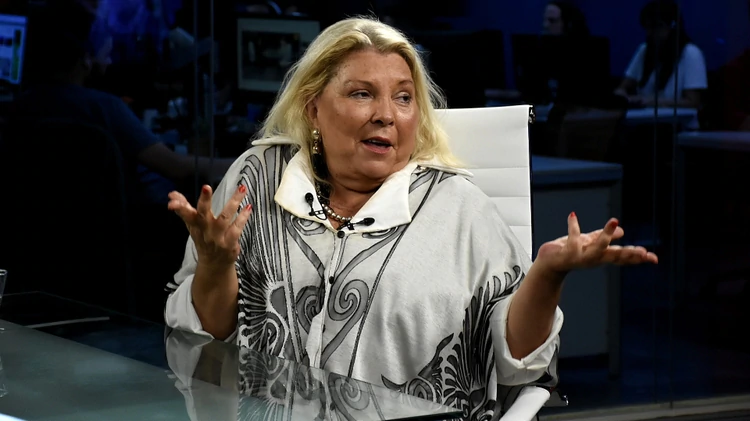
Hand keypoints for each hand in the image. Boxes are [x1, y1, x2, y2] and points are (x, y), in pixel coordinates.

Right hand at [168, 184, 251, 267]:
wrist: (214, 265)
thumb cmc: (203, 239)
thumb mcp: (192, 226)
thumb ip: (184, 209)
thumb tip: (172, 194)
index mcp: (195, 226)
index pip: (186, 215)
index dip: (180, 207)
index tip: (173, 200)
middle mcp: (205, 231)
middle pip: (203, 215)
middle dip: (204, 201)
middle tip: (206, 187)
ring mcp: (218, 238)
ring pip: (225, 217)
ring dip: (233, 202)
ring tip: (242, 188)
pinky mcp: (230, 243)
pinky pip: (237, 228)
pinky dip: (243, 217)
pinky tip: (248, 207)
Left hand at [535, 212, 657, 274]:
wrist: (548, 264)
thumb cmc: (569, 253)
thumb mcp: (589, 242)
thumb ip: (604, 237)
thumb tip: (622, 231)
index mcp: (600, 256)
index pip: (622, 256)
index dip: (637, 257)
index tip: (653, 258)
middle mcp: (593, 259)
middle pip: (614, 256)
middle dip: (629, 254)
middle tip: (643, 251)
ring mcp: (581, 258)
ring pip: (597, 248)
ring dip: (606, 236)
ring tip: (614, 221)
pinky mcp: (567, 254)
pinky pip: (572, 239)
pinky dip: (573, 227)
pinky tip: (573, 216)